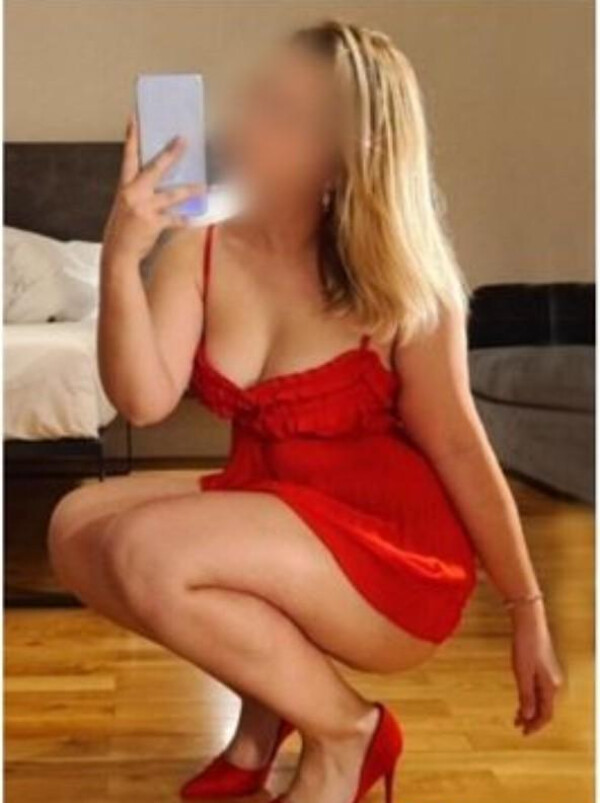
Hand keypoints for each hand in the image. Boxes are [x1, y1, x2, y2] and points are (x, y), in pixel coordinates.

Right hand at [102, 115, 203, 261]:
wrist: (118, 254)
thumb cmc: (124, 230)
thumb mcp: (127, 206)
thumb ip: (142, 193)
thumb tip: (165, 182)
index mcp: (124, 187)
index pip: (128, 156)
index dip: (131, 136)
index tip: (135, 116)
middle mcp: (133, 194)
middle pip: (155, 168)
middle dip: (171, 153)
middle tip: (184, 139)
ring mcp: (143, 208)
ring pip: (172, 194)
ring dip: (191, 190)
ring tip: (205, 185)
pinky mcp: (153, 223)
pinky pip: (176, 219)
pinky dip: (188, 219)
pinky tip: (199, 218)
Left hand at [511, 603, 562, 734]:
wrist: (529, 622)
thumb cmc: (526, 645)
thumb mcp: (523, 673)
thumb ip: (526, 696)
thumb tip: (529, 717)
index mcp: (551, 686)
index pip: (546, 714)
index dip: (535, 726)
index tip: (524, 733)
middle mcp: (554, 682)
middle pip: (545, 708)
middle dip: (532, 719)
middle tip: (518, 726)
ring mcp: (550, 674)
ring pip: (542, 698)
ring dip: (530, 708)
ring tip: (517, 716)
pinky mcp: (544, 666)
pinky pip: (539, 689)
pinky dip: (530, 697)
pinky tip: (522, 697)